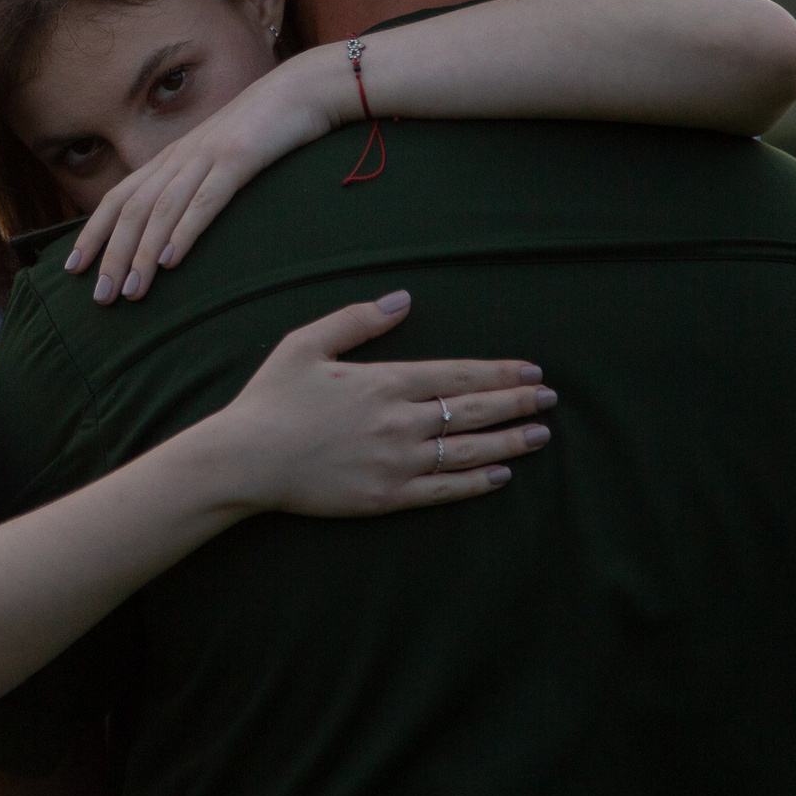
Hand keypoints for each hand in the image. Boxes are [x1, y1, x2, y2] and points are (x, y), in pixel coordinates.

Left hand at [66, 50, 345, 303]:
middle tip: (100, 297)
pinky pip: (205, 199)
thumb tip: (170, 227)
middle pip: (132, 209)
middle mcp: (180, 157)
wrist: (303, 89)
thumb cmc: (263, 131)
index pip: (118, 198)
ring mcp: (207, 155)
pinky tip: (172, 260)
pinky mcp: (239, 157)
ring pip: (162, 209)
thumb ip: (193, 186)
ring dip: (143, 254)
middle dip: (112, 255)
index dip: (93, 232)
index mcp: (171, 159)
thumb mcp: (218, 158)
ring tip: (131, 291)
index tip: (72, 269)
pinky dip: (184, 230)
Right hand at [187, 291, 554, 517]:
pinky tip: (500, 476)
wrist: (246, 460)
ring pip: (466, 451)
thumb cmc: (271, 399)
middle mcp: (398, 422)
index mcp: (383, 382)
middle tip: (549, 400)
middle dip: (517, 403)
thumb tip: (403, 299)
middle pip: (472, 411)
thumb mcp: (306, 343)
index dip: (499, 373)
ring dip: (508, 442)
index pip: (457, 375)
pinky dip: (476, 482)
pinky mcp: (386, 497)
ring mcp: (395, 463)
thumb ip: (357, 320)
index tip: (531, 370)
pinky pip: (443, 490)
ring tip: (539, 436)